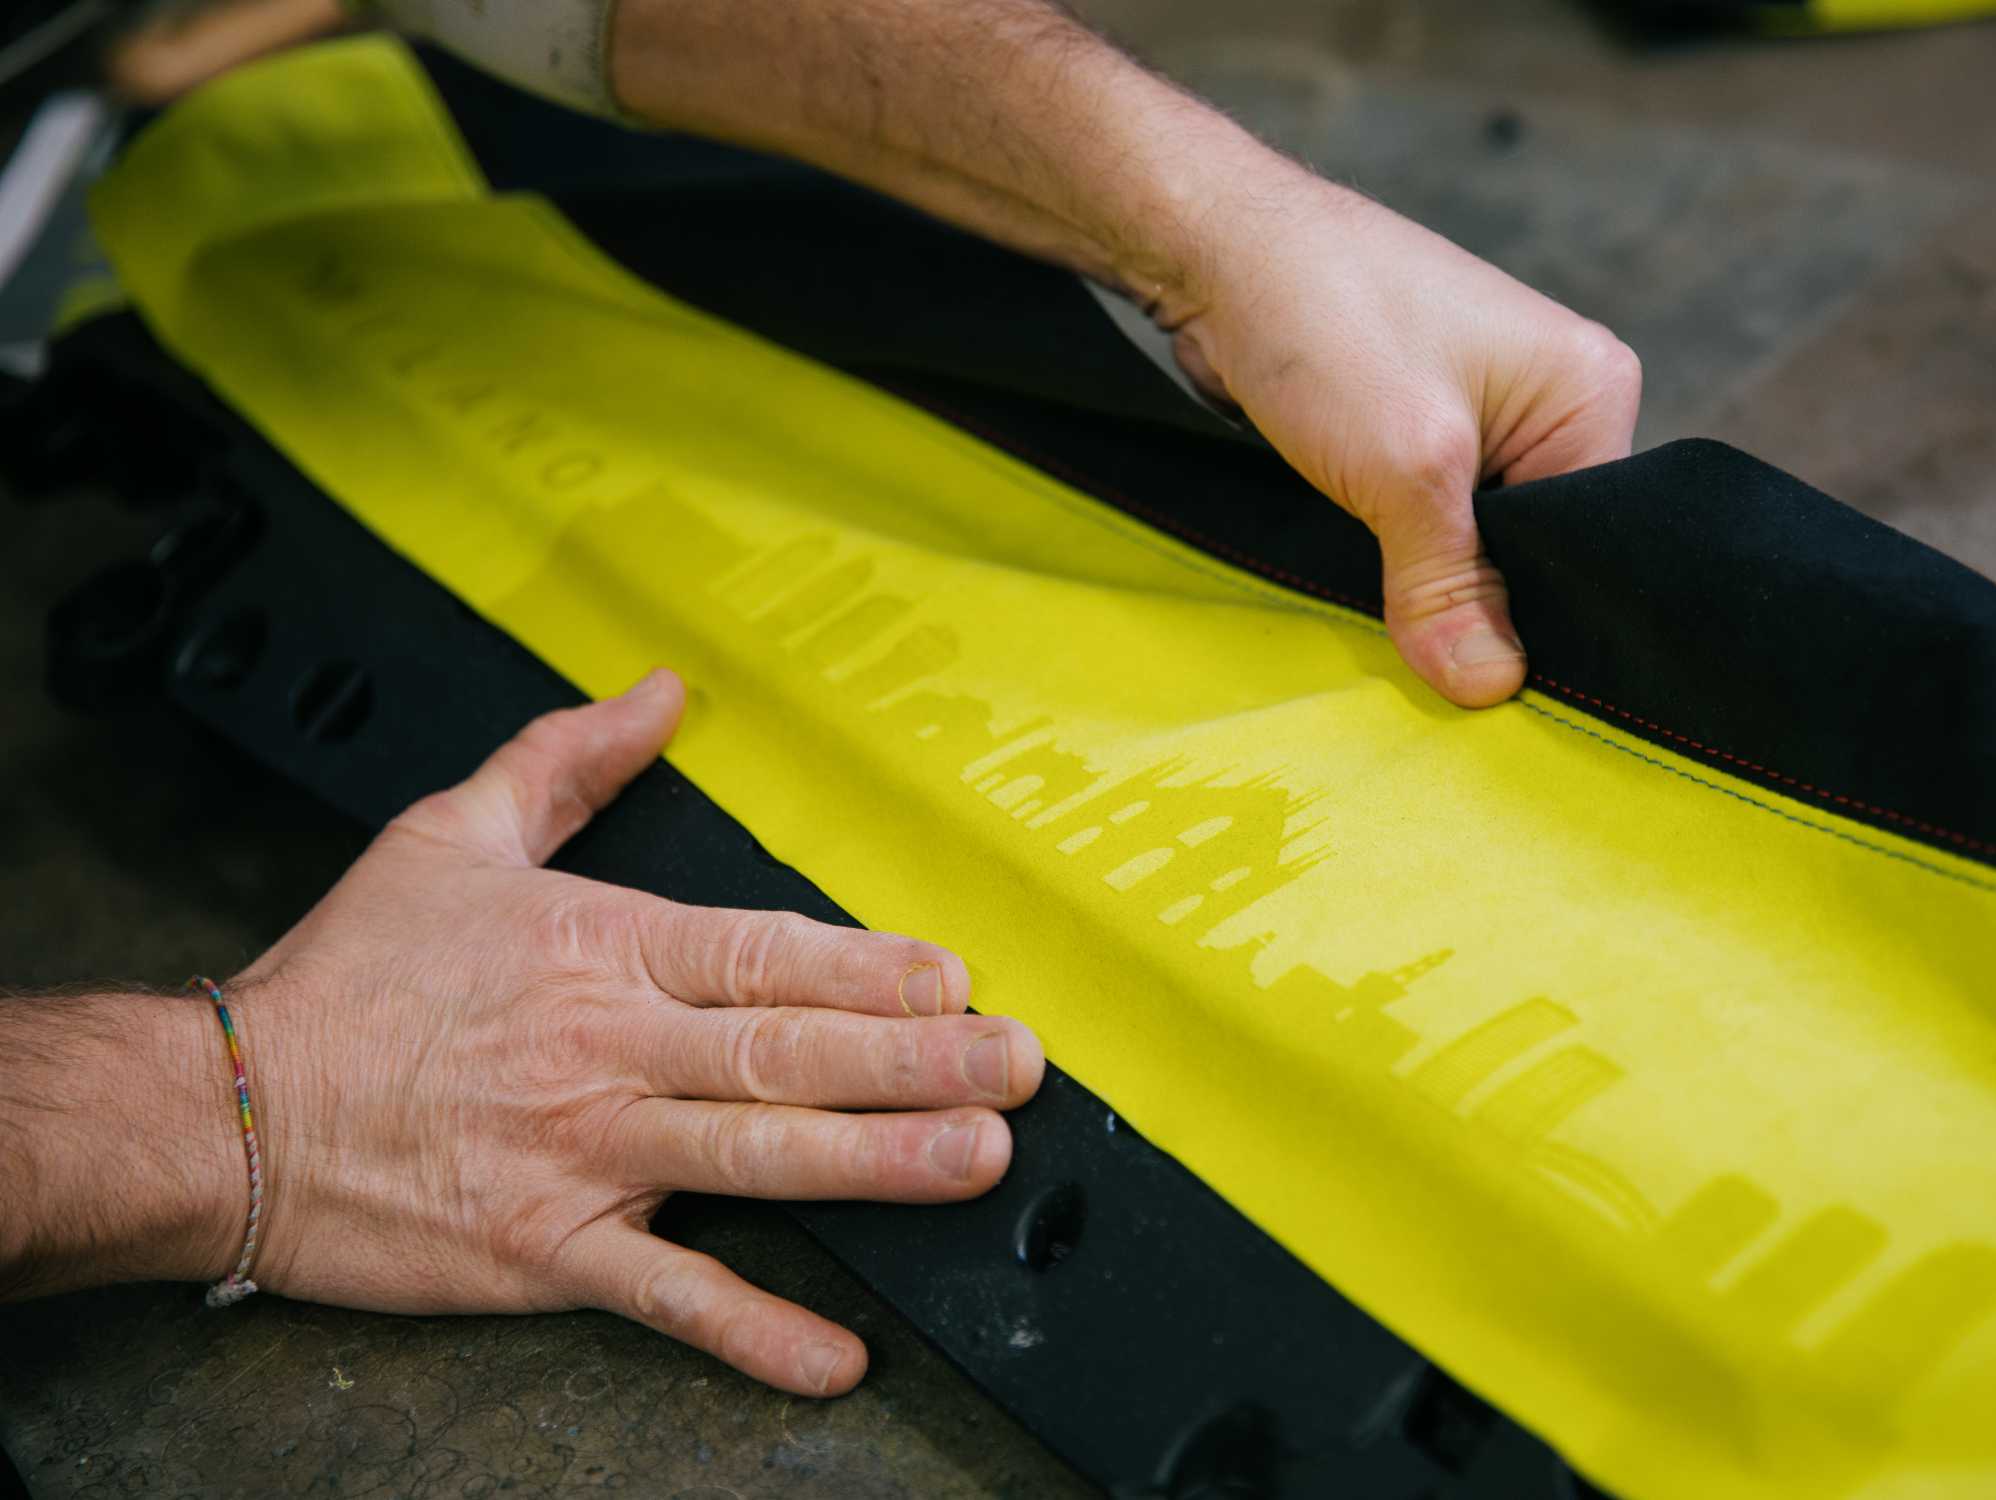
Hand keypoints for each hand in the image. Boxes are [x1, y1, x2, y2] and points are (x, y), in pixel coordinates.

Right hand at [221, 670, 1042, 1395]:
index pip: (761, 954)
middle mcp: (606, 1050)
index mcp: (598, 947)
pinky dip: (751, 1328)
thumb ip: (568, 759)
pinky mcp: (544, 1249)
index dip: (866, 968)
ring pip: (750, 1156)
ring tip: (974, 1164)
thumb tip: (660, 692)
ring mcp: (580, 1154)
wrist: (220, 1109)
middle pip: (782, 1052)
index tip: (957, 978)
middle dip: (912, 1061)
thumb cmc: (348, 975)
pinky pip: (665, 1294)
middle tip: (1015, 1069)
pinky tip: (835, 1356)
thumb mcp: (453, 834)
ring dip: (871, 1163)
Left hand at [1167, 179, 1642, 706]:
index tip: (1492, 677)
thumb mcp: (1404, 471)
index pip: (1595, 542)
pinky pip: (1429, 523)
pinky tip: (1371, 580)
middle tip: (1438, 660)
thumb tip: (1493, 688)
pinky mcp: (1420, 431)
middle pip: (1537, 549)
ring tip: (1401, 619)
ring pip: (1476, 543)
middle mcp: (1555, 402)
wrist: (1218, 252)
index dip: (1542, 614)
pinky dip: (1399, 555)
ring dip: (1432, 581)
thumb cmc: (1326, 324)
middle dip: (1481, 600)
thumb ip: (1450, 586)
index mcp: (1592, 392)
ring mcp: (1485, 416)